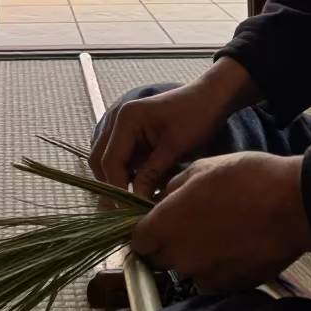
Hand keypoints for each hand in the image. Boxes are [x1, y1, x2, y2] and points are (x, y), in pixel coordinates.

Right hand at [90, 59, 258, 197]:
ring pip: (107, 160)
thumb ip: (151, 175)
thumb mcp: (174, 148)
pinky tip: (141, 188)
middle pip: (100, 161)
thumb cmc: (195, 117)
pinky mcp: (131, 133)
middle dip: (111, 186)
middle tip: (127, 211)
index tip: (128, 213)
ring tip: (135, 202)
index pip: (110, 162)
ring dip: (117, 180)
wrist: (210, 98)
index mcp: (125, 119)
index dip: (117, 189)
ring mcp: (121, 126)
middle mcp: (116, 120)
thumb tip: (136, 202)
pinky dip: (126, 173)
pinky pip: (120, 157)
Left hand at [131, 152, 310, 290]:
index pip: (138, 241)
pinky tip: (236, 244)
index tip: (156, 222)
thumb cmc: (245, 178)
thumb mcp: (199, 169)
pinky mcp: (231, 287)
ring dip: (194, 254)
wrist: (292, 206)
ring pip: (187, 268)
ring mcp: (206, 276)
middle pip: (160, 258)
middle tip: (189, 223)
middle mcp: (180, 256)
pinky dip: (218, 265)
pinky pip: (213, 277)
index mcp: (166, 225)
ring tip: (219, 230)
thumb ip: (171, 190)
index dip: (145, 231)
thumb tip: (159, 202)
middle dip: (167, 243)